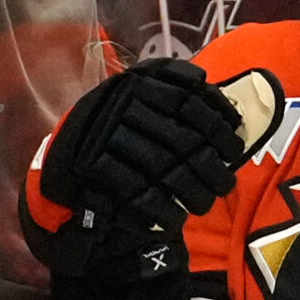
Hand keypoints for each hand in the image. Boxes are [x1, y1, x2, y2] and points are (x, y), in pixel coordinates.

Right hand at [27, 59, 248, 279]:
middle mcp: (120, 103)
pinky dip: (161, 210)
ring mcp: (106, 136)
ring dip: (191, 191)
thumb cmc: (118, 128)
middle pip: (181, 140)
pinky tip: (175, 218)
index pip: (189, 102)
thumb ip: (178, 94)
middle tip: (225, 185)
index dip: (218, 126)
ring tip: (204, 203)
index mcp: (136, 81)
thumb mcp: (142, 96)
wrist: (64, 155)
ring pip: (163, 168)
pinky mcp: (94, 169)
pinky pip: (137, 194)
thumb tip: (231, 114)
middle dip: (210, 167)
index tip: (234, 147)